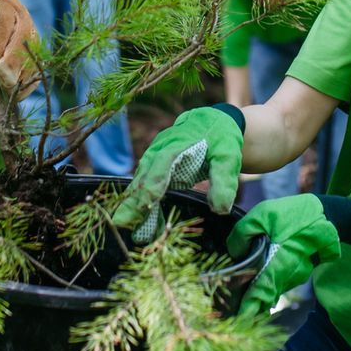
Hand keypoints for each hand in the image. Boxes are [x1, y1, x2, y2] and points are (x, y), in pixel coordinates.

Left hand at [0, 0, 38, 97]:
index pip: (2, 21)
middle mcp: (19, 12)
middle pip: (23, 35)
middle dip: (14, 61)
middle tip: (6, 83)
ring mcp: (30, 27)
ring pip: (34, 49)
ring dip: (25, 73)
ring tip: (15, 93)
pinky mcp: (35, 43)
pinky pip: (39, 60)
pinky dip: (31, 78)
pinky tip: (22, 92)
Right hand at [110, 104, 246, 242]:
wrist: (211, 124)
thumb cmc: (220, 140)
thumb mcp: (228, 156)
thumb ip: (224, 180)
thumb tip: (220, 209)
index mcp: (178, 142)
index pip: (162, 161)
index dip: (153, 182)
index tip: (146, 203)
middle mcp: (159, 148)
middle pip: (144, 174)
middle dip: (134, 199)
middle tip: (122, 222)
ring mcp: (153, 157)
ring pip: (140, 181)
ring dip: (133, 204)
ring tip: (127, 227)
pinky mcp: (153, 167)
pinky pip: (144, 185)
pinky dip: (140, 203)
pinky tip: (139, 223)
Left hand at [227, 194, 350, 314]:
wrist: (326, 215)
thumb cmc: (293, 214)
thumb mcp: (263, 215)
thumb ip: (243, 234)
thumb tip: (234, 253)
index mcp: (279, 264)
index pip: (261, 293)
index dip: (249, 309)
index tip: (239, 321)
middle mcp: (289, 276)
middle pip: (266, 297)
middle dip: (251, 306)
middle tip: (234, 314)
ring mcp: (296, 276)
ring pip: (273, 290)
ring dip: (259, 294)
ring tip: (242, 299)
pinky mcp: (299, 272)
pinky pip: (280, 282)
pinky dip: (269, 285)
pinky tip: (258, 282)